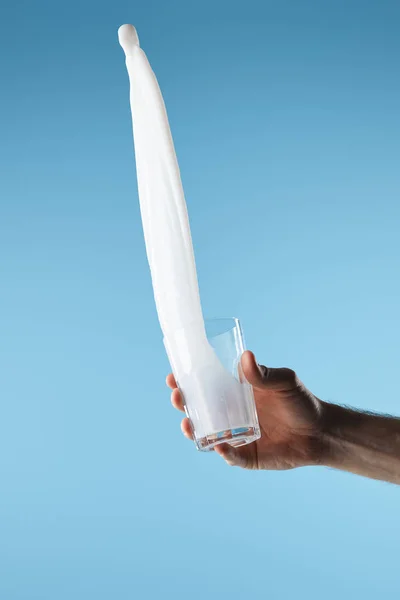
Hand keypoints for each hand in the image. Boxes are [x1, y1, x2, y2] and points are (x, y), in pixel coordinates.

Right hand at [167, 351, 324, 469]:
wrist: (321, 432)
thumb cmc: (301, 402)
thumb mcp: (285, 381)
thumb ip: (265, 373)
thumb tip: (246, 357)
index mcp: (235, 394)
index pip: (205, 386)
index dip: (187, 381)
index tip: (174, 375)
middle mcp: (231, 414)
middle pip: (198, 410)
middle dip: (182, 403)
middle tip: (176, 396)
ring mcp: (236, 435)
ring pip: (206, 434)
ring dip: (192, 429)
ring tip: (187, 422)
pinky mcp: (247, 456)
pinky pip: (229, 455)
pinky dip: (222, 452)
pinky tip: (219, 446)